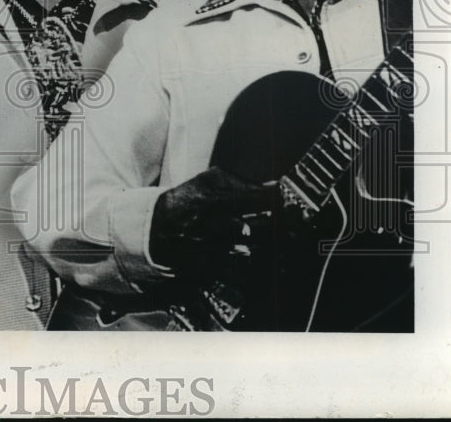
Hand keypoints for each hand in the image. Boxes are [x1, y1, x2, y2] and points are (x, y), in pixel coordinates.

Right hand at [148, 167, 280, 275]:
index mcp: (212, 198)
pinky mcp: (210, 268)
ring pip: (257, 250)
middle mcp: (213, 225)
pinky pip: (244, 269)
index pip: (256, 199)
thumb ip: (240, 181)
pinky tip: (269, 259)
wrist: (153, 229)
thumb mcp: (207, 181)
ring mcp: (212, 249)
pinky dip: (259, 264)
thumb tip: (273, 186)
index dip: (278, 200)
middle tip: (297, 221)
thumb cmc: (186, 200)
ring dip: (275, 245)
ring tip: (285, 239)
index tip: (288, 200)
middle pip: (262, 227)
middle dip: (285, 225)